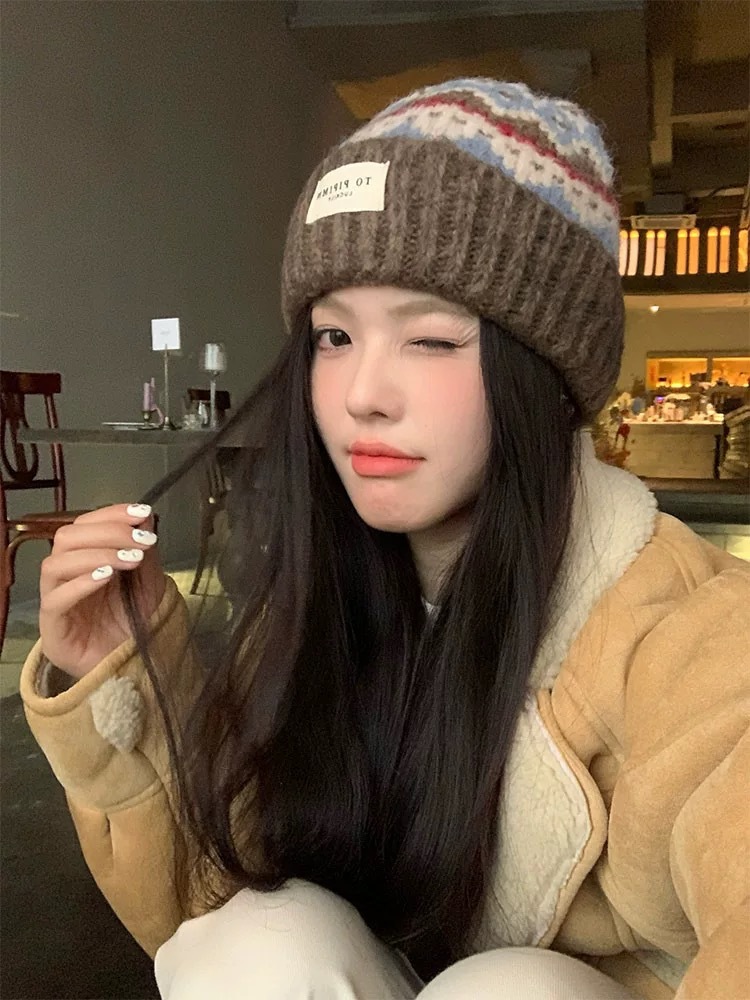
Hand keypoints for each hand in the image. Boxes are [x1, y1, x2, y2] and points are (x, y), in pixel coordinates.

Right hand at [39, 503, 166, 677]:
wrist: (133, 667)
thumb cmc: (135, 623)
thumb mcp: (149, 581)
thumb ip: (145, 550)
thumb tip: (145, 516)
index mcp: (83, 559)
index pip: (85, 524)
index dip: (111, 514)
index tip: (142, 513)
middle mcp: (64, 576)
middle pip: (66, 539)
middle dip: (106, 533)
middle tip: (140, 541)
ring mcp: (55, 601)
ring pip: (55, 565)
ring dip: (96, 555)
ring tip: (130, 560)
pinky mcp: (52, 629)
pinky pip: (56, 600)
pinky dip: (81, 583)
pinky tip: (107, 577)